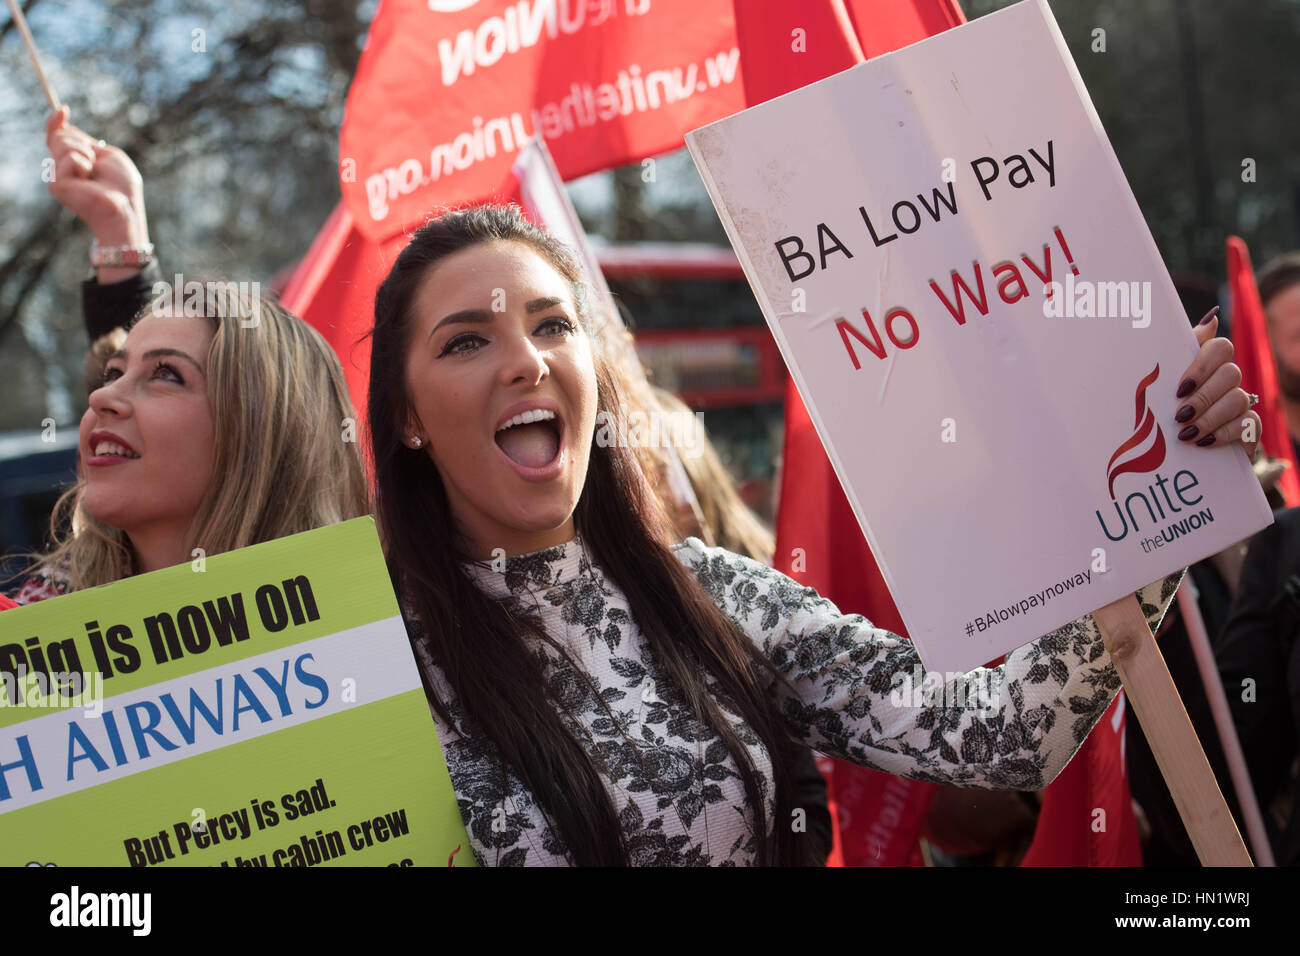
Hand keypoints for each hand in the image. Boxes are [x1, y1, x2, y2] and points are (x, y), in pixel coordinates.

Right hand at [45, 106, 149, 281]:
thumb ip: (87, 141)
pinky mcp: (56, 184)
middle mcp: (61, 169)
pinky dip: (84, 164)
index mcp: (74, 161)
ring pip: (63, 143)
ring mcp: (56, 177)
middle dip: (82, 143)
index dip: (56, 122)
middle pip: (60, 136)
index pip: (58, 137)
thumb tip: (64, 122)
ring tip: (94, 174)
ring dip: (86, 154)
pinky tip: (89, 180)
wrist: (124, 208)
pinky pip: (69, 158)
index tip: (64, 109)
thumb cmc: (122, 186)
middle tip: (96, 163)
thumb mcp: (108, 155)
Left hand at [1172, 306, 1258, 461]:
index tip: (1179, 388)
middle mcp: (1227, 380)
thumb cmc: (1164, 410)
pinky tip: (1202, 442)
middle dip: (1203, 396)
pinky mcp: (1249, 427)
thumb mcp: (1160, 382)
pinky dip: (1223, 433)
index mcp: (1206, 365)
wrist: (1176, 450)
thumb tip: (1212, 317)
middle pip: (1230, 373)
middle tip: (1180, 416)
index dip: (1202, 366)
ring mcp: (1241, 402)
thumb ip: (1178, 351)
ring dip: (1209, 417)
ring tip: (1186, 433)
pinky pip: (1248, 422)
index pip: (1220, 347)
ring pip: (1239, 398)